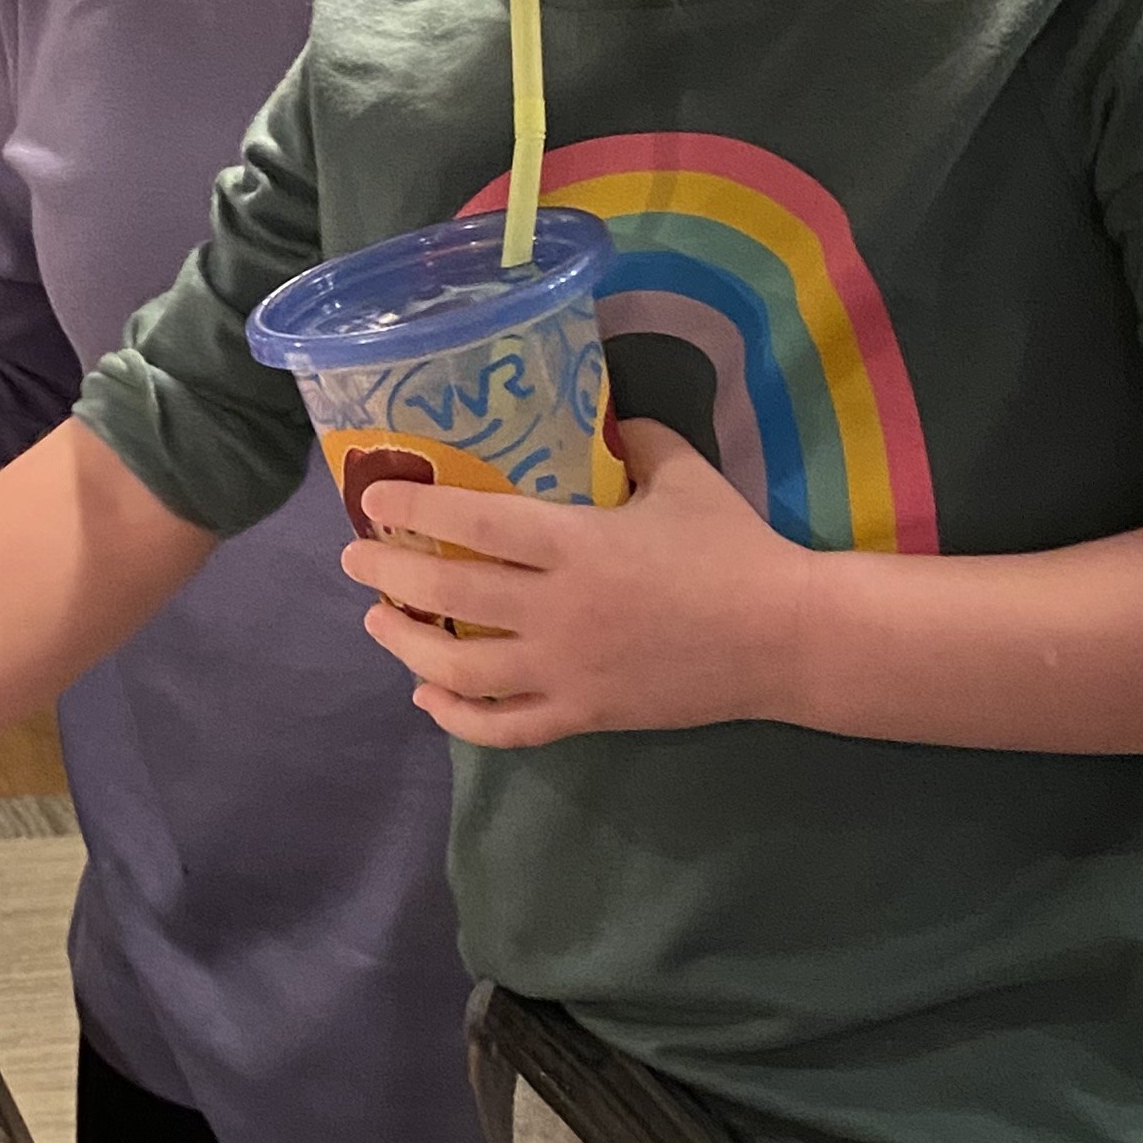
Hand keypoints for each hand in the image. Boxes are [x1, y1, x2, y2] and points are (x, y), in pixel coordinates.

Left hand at [341, 421, 807, 743]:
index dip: (416, 507)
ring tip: (379, 622)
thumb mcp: (683, 472)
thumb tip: (599, 414)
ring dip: (407, 647)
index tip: (375, 497)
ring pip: (461, 671)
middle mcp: (559, 612)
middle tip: (357, 560)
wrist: (785, 639)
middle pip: (450, 597)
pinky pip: (503, 728)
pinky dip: (456, 718)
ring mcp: (567, 672)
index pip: (474, 522)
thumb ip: (634, 438)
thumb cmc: (734, 548)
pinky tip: (427, 698)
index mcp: (577, 545)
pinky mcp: (584, 715)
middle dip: (390, 576)